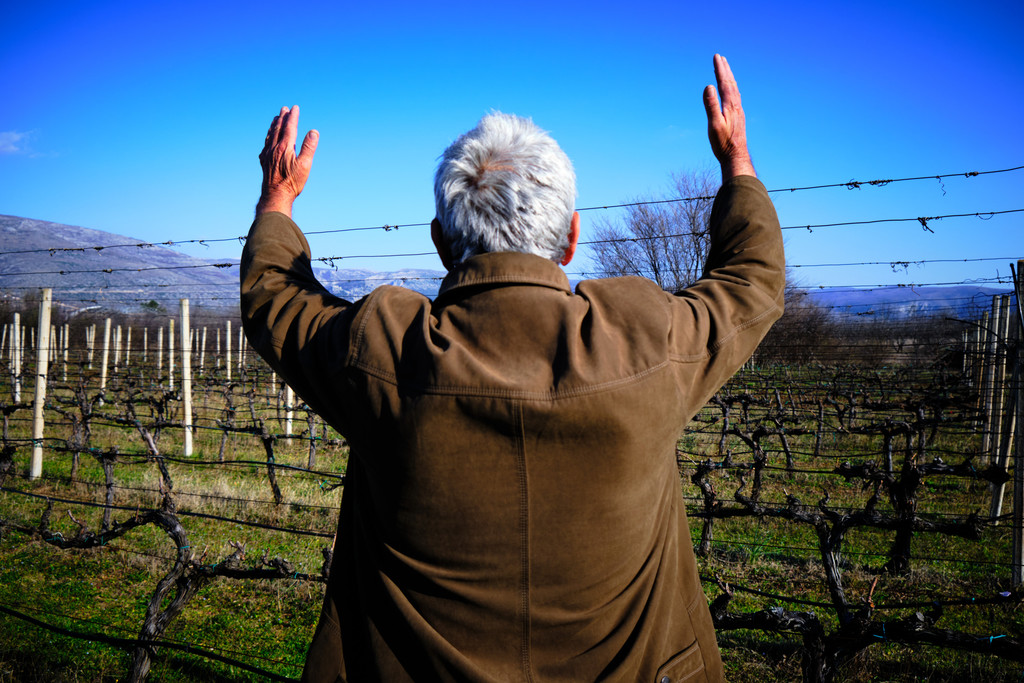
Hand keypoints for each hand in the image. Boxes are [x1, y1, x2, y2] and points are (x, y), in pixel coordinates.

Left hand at [256, 105, 318, 216]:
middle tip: (284, 109)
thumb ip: (308, 147)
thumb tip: (313, 132)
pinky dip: (268, 137)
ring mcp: (268, 154)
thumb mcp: (305, 165)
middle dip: (282, 117)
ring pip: (270, 135)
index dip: (293, 116)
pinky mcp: (264, 161)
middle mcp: (274, 148)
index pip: (289, 127)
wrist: (275, 195)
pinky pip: (265, 144)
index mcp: (285, 147)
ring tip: (275, 118)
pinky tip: (269, 139)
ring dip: (273, 125)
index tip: (295, 108)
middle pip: (278, 128)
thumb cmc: (292, 182)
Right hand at [703, 54, 754, 179]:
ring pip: (734, 89)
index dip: (720, 69)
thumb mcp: (714, 124)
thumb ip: (711, 105)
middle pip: (731, 83)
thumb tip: (708, 86)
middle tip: (720, 57)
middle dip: (725, 69)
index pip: (724, 82)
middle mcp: (736, 105)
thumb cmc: (723, 143)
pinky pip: (735, 97)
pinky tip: (731, 91)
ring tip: (725, 69)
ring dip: (729, 78)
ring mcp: (738, 111)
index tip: (716, 57)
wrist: (736, 156)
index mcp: (730, 105)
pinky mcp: (738, 117)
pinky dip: (732, 88)